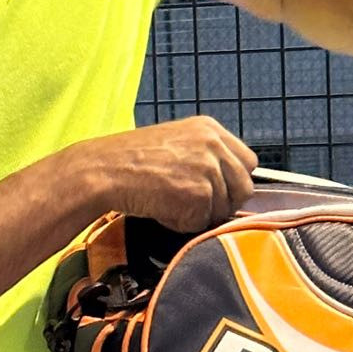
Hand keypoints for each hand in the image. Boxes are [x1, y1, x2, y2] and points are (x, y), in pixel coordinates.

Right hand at [54, 115, 259, 234]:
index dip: (231, 181)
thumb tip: (228, 186)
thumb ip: (206, 157)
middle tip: (190, 202)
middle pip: (244, 188)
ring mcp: (209, 168)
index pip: (247, 162)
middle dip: (222, 202)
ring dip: (199, 214)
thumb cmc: (131, 161)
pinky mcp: (200, 193)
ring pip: (225, 209)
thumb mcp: (176, 143)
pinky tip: (162, 208)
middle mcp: (214, 144)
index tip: (213, 190)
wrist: (105, 170)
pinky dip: (182, 223)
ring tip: (169, 201)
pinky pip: (202, 222)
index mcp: (210, 129)